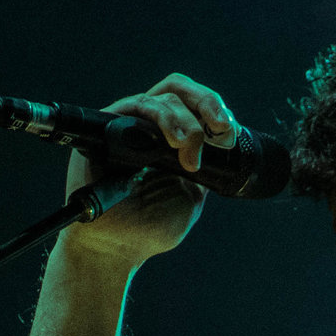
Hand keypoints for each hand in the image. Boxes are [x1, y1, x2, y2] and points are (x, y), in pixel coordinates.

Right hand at [57, 73, 237, 267]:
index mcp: (170, 139)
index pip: (193, 103)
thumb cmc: (152, 226)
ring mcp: (127, 124)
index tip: (229, 135)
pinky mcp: (106, 127)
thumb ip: (207, 167)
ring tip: (191, 154)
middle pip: (179, 90)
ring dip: (187, 123)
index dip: (214, 109)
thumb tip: (223, 141)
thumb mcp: (192, 194)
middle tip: (221, 130)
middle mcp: (148, 126)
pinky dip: (163, 119)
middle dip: (208, 103)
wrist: (117, 246)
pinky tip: (176, 143)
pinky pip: (137, 106)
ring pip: (163, 99)